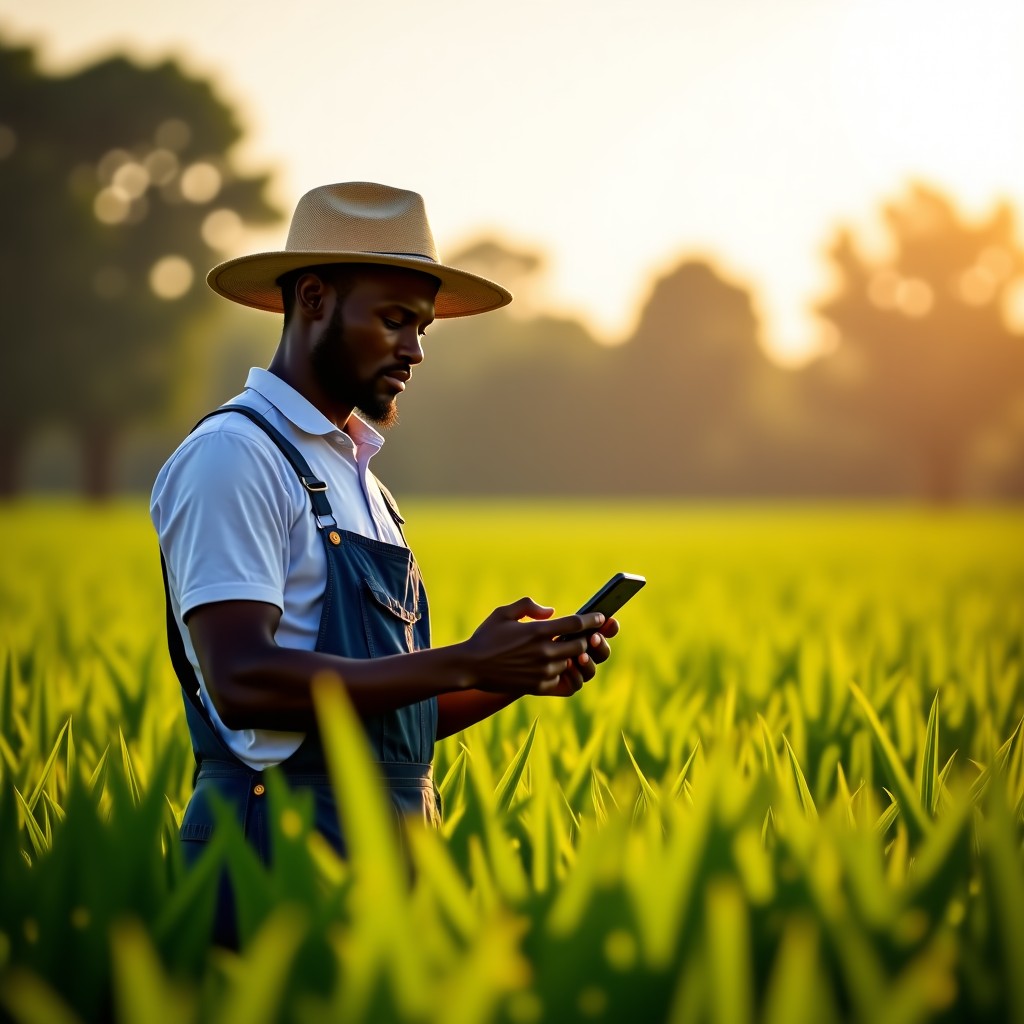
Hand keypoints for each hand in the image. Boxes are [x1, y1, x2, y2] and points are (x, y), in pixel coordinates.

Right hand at [461, 597, 605, 694]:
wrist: (470, 667)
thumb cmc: (486, 637)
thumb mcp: (504, 612)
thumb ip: (529, 606)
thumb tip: (551, 612)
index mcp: (539, 631)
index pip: (577, 624)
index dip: (593, 620)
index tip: (601, 618)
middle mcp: (545, 652)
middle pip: (581, 645)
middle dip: (586, 639)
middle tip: (586, 635)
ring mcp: (543, 671)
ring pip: (571, 662)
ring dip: (572, 656)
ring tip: (568, 650)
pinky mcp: (538, 686)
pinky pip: (560, 679)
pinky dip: (561, 671)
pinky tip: (553, 665)